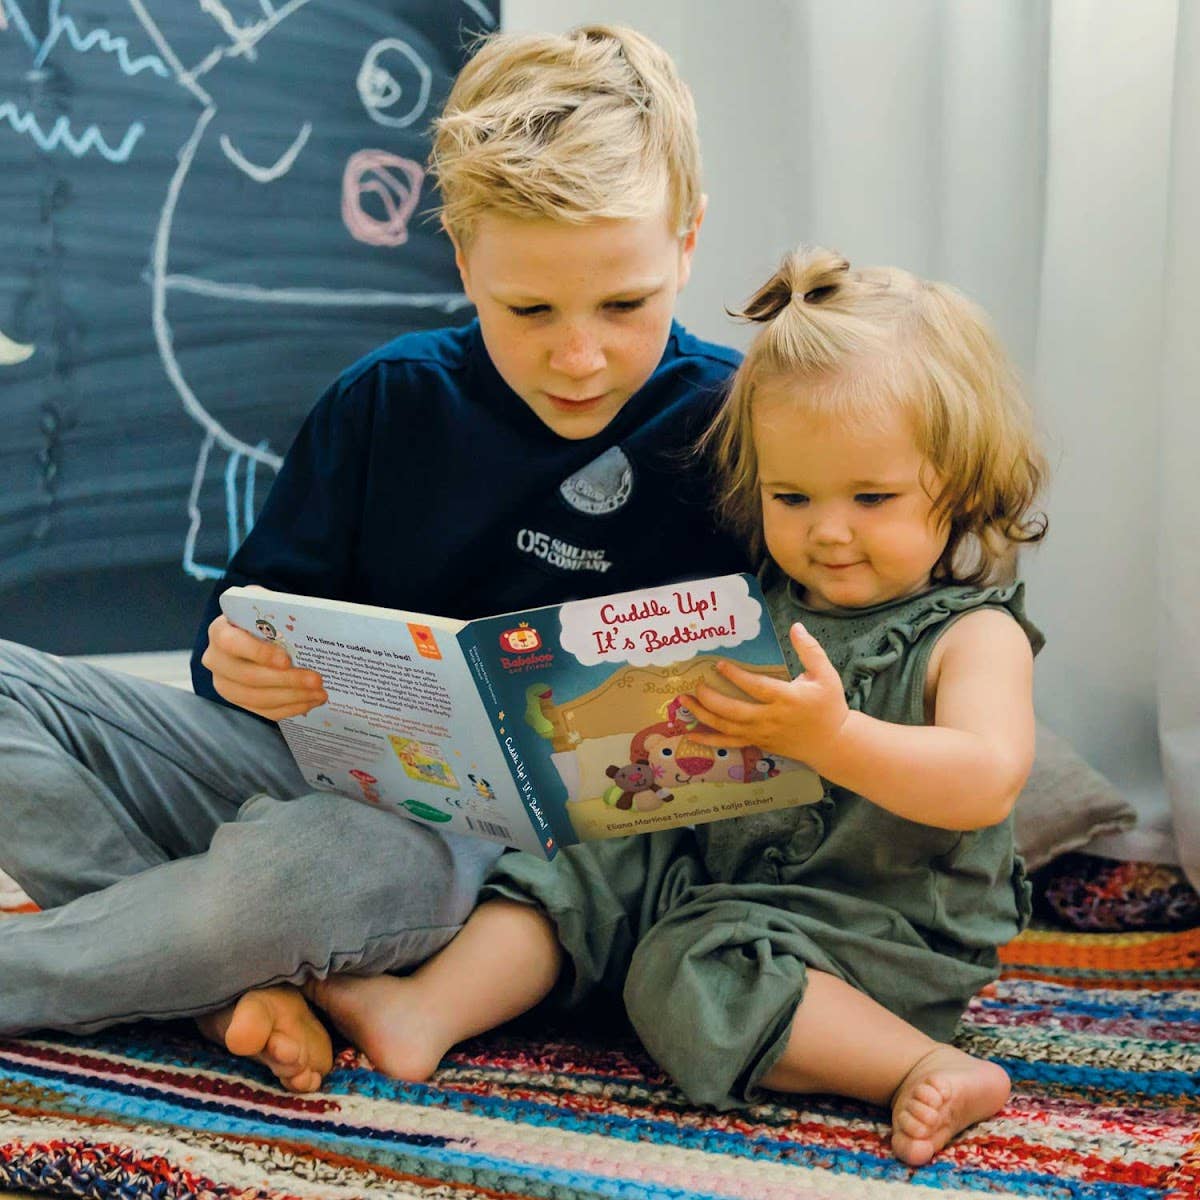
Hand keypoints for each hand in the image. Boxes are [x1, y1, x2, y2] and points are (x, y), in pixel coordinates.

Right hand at [201, 610, 325, 720]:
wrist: (252, 631)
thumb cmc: (262, 617)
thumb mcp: (266, 605)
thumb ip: (276, 609)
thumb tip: (305, 620)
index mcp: (220, 631)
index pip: (232, 644)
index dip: (259, 653)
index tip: (286, 660)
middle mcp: (215, 660)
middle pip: (249, 677)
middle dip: (287, 681)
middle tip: (316, 680)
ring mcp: (225, 683)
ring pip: (257, 698)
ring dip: (293, 697)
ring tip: (320, 693)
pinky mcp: (239, 701)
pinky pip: (264, 710)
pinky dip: (290, 708)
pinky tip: (311, 701)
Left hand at [688, 622, 848, 766]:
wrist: (832, 742)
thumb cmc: (829, 706)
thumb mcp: (826, 675)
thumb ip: (810, 650)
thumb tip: (796, 627)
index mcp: (787, 699)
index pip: (756, 687)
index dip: (736, 677)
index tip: (719, 665)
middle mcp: (771, 719)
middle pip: (735, 712)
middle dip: (711, 699)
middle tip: (696, 685)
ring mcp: (763, 734)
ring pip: (727, 728)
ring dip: (704, 716)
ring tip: (684, 702)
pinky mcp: (759, 744)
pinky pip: (730, 744)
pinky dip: (710, 740)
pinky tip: (690, 734)